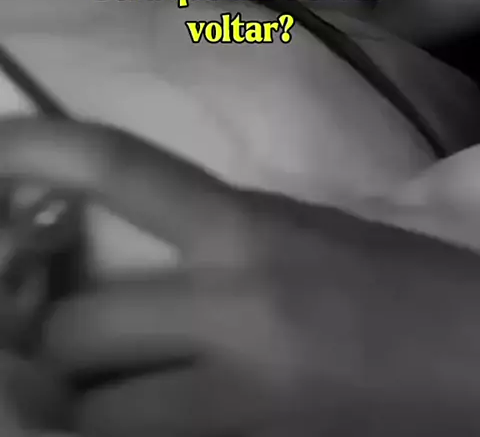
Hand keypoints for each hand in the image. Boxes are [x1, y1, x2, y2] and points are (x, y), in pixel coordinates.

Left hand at [1, 118, 479, 435]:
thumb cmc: (398, 288)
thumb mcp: (302, 231)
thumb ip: (218, 233)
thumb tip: (130, 246)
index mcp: (250, 226)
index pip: (121, 170)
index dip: (42, 149)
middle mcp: (231, 304)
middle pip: (75, 322)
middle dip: (65, 334)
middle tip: (87, 336)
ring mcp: (235, 398)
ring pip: (88, 407)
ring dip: (86, 402)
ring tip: (121, 391)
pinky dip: (130, 434)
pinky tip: (152, 421)